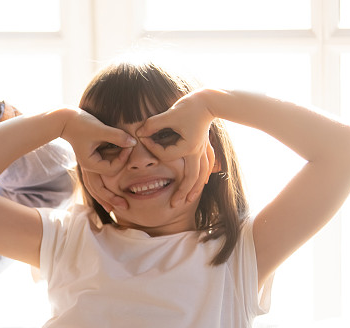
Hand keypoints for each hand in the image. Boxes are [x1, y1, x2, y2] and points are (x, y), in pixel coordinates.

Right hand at [61, 109, 135, 210]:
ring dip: (103, 198)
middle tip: (125, 206)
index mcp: (89, 162)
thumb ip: (117, 136)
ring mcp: (86, 166)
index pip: (111, 169)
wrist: (65, 120)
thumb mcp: (100, 128)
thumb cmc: (82, 123)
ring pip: (94, 188)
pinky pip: (93, 181)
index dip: (122, 159)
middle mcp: (87, 167)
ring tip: (112, 209)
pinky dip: (98, 190)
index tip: (129, 146)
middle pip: (99, 189)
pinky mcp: (88, 162)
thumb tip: (133, 143)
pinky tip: (103, 196)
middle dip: (111, 198)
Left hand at [136, 91, 215, 205]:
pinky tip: (203, 181)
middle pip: (190, 178)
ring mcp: (202, 150)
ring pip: (201, 174)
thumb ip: (153, 124)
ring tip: (189, 200)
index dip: (153, 148)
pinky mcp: (205, 146)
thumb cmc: (189, 106)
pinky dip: (205, 174)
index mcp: (188, 147)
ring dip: (195, 188)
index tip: (142, 139)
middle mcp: (196, 151)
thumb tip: (139, 132)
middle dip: (182, 191)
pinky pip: (207, 164)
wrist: (210, 100)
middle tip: (174, 205)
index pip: (166, 156)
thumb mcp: (168, 115)